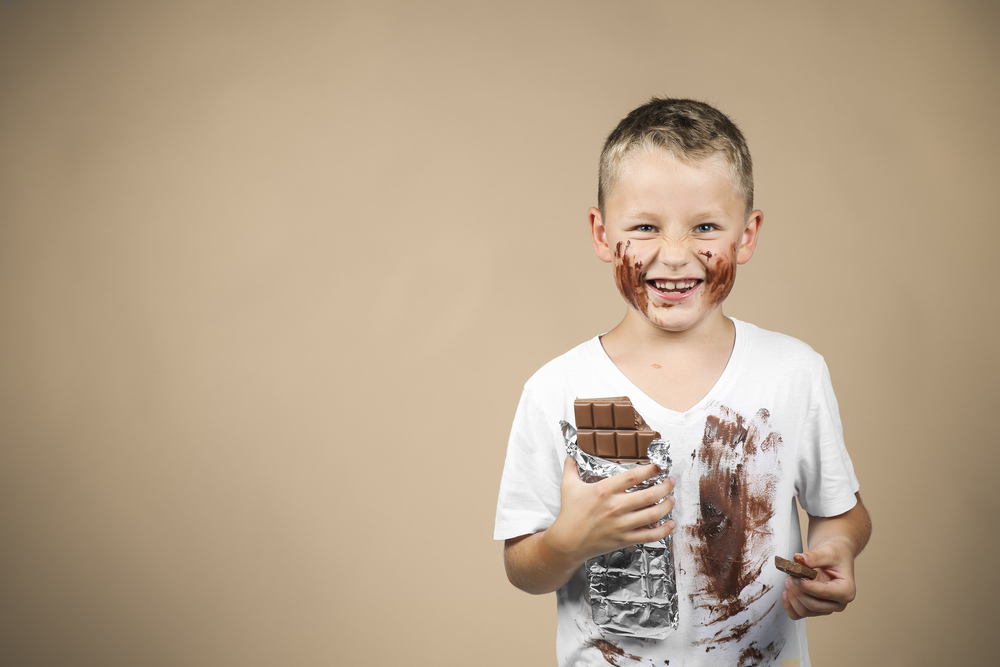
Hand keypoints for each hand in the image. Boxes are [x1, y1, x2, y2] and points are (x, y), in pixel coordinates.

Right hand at [543, 457, 674, 564]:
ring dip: (667, 506)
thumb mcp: (568, 486)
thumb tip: (571, 451)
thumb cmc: (569, 513)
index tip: (660, 466)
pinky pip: (650, 536)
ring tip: (672, 499)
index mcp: (604, 490)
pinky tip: (670, 523)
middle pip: (650, 495)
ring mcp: (621, 524)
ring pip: (653, 514)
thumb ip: (571, 466)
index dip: (651, 470)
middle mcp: (615, 507)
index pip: (633, 476)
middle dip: (666, 487)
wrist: (567, 542)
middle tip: (670, 482)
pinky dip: (664, 530)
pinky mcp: (624, 539)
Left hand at [781, 539, 856, 619]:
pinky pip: (798, 614)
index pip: (824, 593)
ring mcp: (826, 608)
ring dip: (792, 597)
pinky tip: (785, 593)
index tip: (796, 576)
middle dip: (798, 591)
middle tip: (790, 576)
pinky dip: (789, 606)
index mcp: (846, 590)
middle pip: (813, 605)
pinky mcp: (815, 609)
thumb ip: (815, 556)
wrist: (833, 557)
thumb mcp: (828, 551)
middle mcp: (838, 603)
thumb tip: (799, 559)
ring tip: (789, 579)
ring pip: (804, 611)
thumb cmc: (835, 555)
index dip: (807, 586)